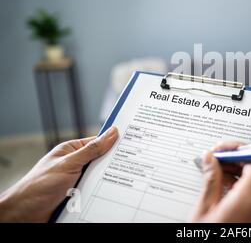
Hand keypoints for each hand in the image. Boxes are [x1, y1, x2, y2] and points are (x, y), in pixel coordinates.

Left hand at [0, 126, 118, 221]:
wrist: (24, 214)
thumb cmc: (38, 186)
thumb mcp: (69, 163)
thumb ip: (91, 149)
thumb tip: (111, 133)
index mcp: (72, 151)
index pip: (98, 142)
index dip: (113, 142)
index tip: (130, 141)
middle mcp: (75, 164)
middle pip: (102, 161)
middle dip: (111, 165)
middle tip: (128, 164)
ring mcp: (77, 180)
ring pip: (101, 178)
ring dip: (105, 182)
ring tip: (114, 182)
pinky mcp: (79, 196)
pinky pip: (97, 193)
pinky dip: (101, 195)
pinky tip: (107, 195)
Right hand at [191, 141, 250, 222]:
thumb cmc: (212, 238)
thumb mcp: (205, 210)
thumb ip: (210, 180)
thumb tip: (209, 158)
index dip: (237, 150)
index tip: (221, 148)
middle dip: (237, 159)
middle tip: (217, 157)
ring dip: (240, 171)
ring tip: (217, 171)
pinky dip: (244, 185)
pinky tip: (225, 185)